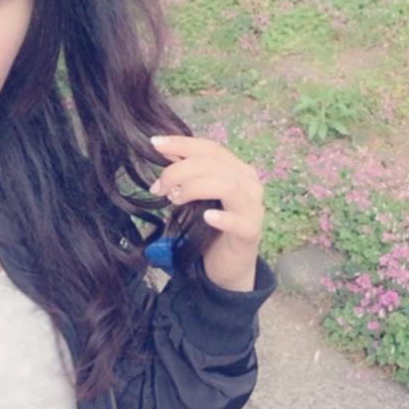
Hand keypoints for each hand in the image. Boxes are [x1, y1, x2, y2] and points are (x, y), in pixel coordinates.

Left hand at [149, 135, 263, 291]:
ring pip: (227, 186)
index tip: (155, 144)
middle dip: (180, 171)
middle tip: (158, 187)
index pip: (210, 149)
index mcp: (237, 170)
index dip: (182, 143)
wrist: (228, 265)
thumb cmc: (211, 227)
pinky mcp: (251, 232)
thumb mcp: (197, 195)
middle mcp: (249, 184)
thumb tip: (162, 146)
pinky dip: (221, 217)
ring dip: (194, 188)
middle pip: (214, 165)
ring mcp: (253, 207)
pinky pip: (239, 221)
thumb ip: (185, 171)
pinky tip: (206, 217)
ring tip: (174, 199)